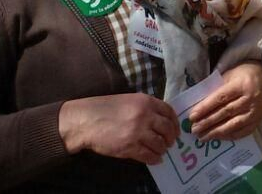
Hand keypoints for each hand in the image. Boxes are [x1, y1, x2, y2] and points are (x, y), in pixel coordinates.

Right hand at [58, 93, 179, 164]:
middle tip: (170, 143)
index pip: (169, 112)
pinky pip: (148, 155)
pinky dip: (154, 159)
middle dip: (171, 137)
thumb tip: (160, 120)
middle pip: (167, 129)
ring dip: (162, 149)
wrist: (86, 121)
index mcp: (146, 102)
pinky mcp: (130, 147)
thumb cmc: (105, 109)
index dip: (175, 122)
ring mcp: (138, 132)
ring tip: (161, 151)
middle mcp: (146, 116)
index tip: (176, 129)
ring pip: (160, 144)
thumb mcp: (129, 100)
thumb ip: (146, 107)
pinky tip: (155, 159)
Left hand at [188, 61, 261, 140]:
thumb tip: (199, 106)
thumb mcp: (230, 75)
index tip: (192, 116)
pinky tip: (218, 137)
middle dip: (208, 122)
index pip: (221, 98)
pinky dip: (230, 136)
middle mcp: (250, 98)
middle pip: (226, 112)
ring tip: (202, 137)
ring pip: (234, 124)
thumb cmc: (245, 74)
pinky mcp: (259, 119)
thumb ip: (217, 89)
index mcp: (242, 84)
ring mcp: (256, 111)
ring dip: (217, 132)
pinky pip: (244, 131)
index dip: (206, 108)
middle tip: (194, 129)